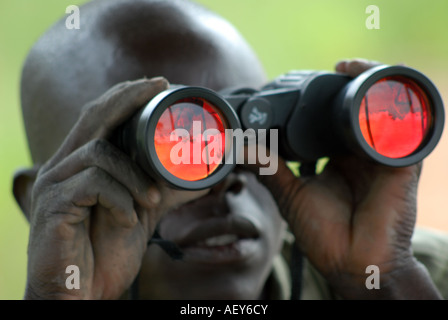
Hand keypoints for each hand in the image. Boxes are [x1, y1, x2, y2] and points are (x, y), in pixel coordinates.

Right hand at [23, 78, 207, 298]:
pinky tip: (128, 219)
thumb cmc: (105, 251)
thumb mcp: (141, 212)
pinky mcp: (53, 206)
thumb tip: (202, 178)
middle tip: (157, 86)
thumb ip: (166, 191)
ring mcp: (54, 185)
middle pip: (93, 117)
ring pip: (99, 154)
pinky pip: (93, 184)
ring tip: (150, 200)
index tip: (157, 83)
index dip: (125, 96)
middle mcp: (62, 168)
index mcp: (80, 165)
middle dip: (127, 97)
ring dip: (134, 175)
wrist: (80, 292)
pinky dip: (121, 199)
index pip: (99, 117)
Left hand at [254, 59, 441, 298]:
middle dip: (346, 88)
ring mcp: (382, 157)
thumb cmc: (324, 234)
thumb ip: (269, 167)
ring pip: (382, 111)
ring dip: (368, 86)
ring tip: (346, 67)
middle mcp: (362, 155)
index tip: (306, 86)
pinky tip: (373, 86)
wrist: (353, 263)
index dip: (323, 103)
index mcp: (340, 160)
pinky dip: (391, 103)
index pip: (334, 122)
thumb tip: (241, 144)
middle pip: (357, 111)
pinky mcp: (401, 164)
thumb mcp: (290, 193)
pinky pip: (405, 126)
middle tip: (329, 69)